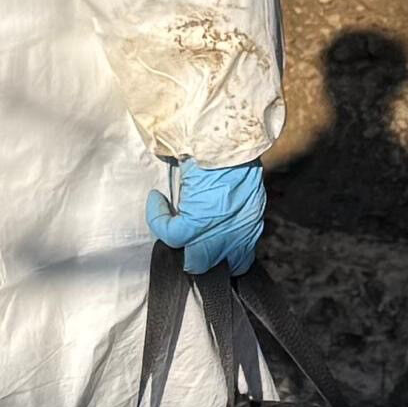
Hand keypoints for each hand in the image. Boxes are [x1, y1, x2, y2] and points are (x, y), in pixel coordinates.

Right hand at [148, 160, 266, 276]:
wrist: (227, 138)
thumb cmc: (232, 152)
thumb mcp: (240, 184)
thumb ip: (229, 204)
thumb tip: (208, 207)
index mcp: (250, 224)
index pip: (240, 261)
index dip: (221, 258)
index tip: (206, 243)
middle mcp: (238, 235)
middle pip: (216, 268)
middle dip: (198, 257)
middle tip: (184, 238)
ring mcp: (218, 232)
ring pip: (194, 262)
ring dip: (179, 245)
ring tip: (168, 222)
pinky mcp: (196, 223)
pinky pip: (170, 236)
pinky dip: (158, 219)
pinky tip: (157, 200)